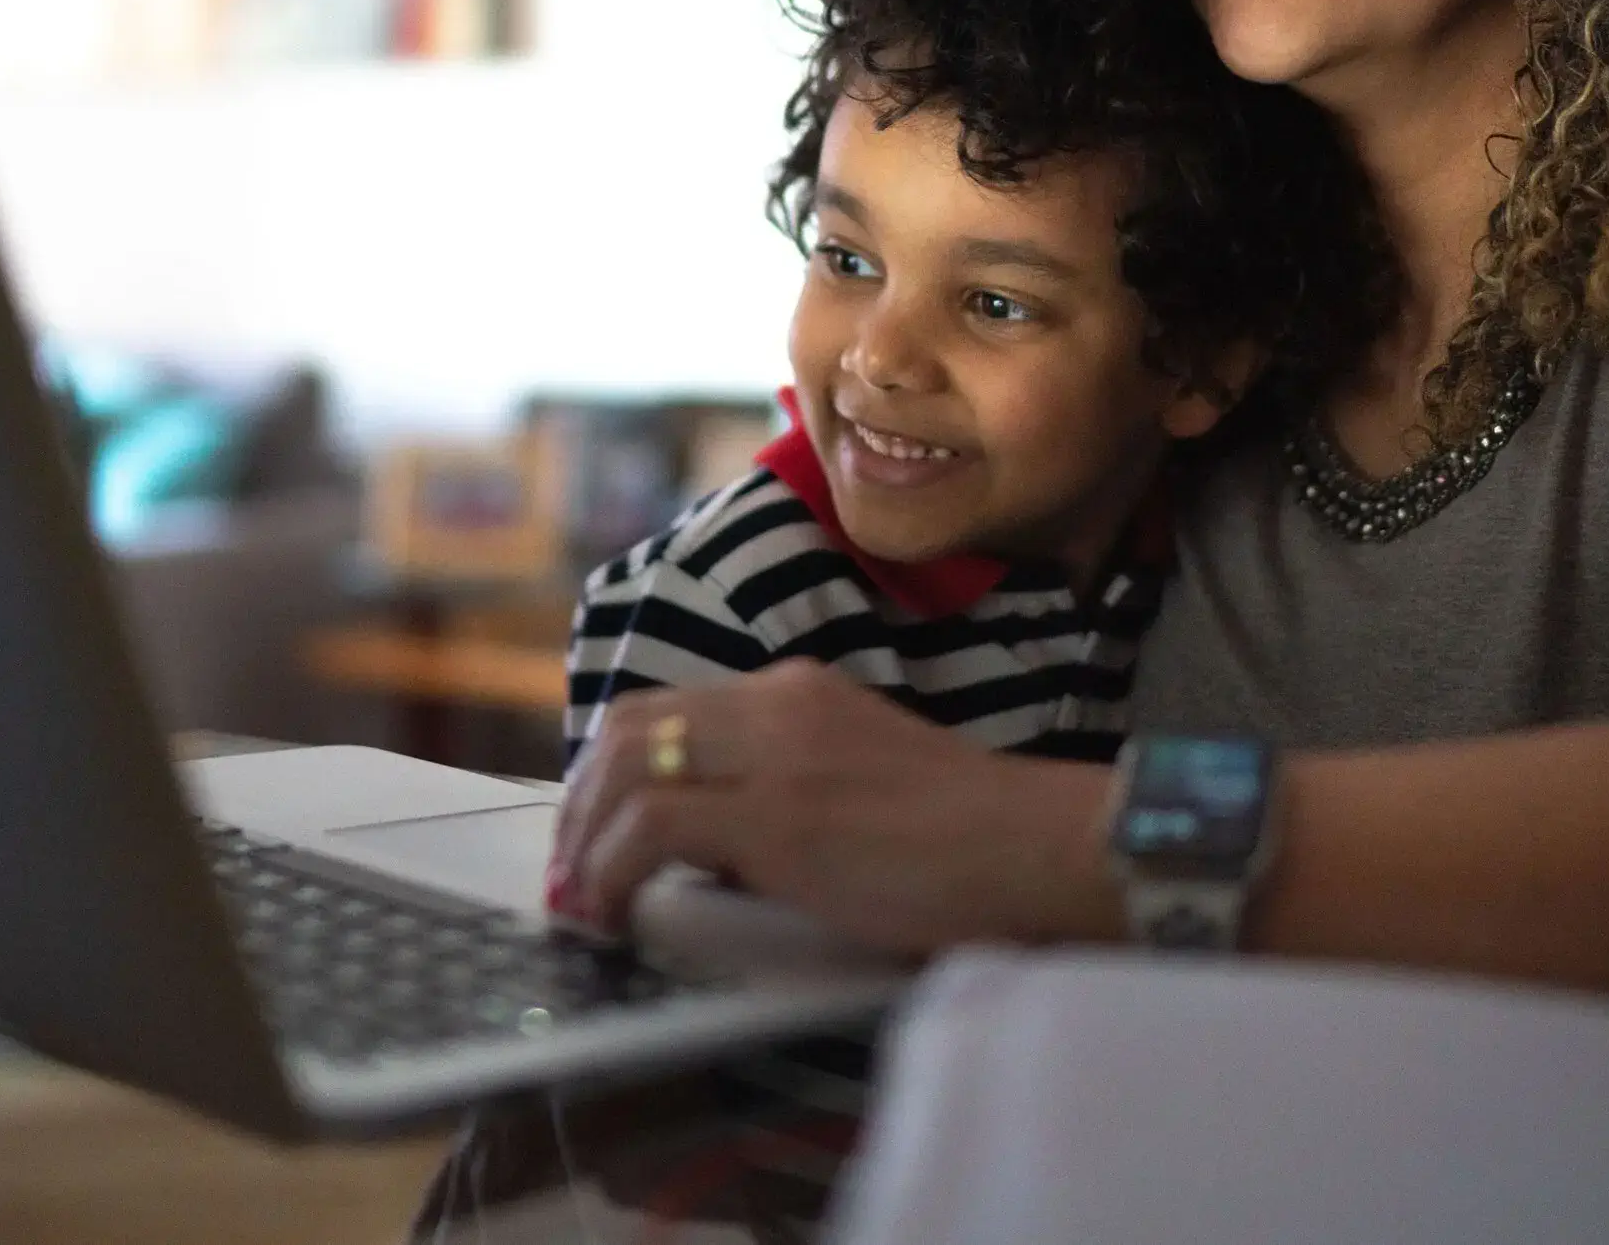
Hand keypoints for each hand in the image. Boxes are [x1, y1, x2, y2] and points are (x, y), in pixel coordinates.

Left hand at [549, 662, 1120, 954]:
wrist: (1038, 847)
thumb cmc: (970, 838)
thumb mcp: (861, 783)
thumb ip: (787, 791)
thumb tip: (707, 847)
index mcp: (800, 693)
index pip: (667, 706)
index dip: (609, 771)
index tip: (593, 833)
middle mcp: (780, 705)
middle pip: (628, 725)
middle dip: (580, 802)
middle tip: (570, 872)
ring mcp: (778, 756)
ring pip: (626, 766)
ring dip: (584, 840)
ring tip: (582, 902)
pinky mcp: (781, 817)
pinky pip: (651, 829)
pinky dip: (610, 872)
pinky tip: (612, 913)